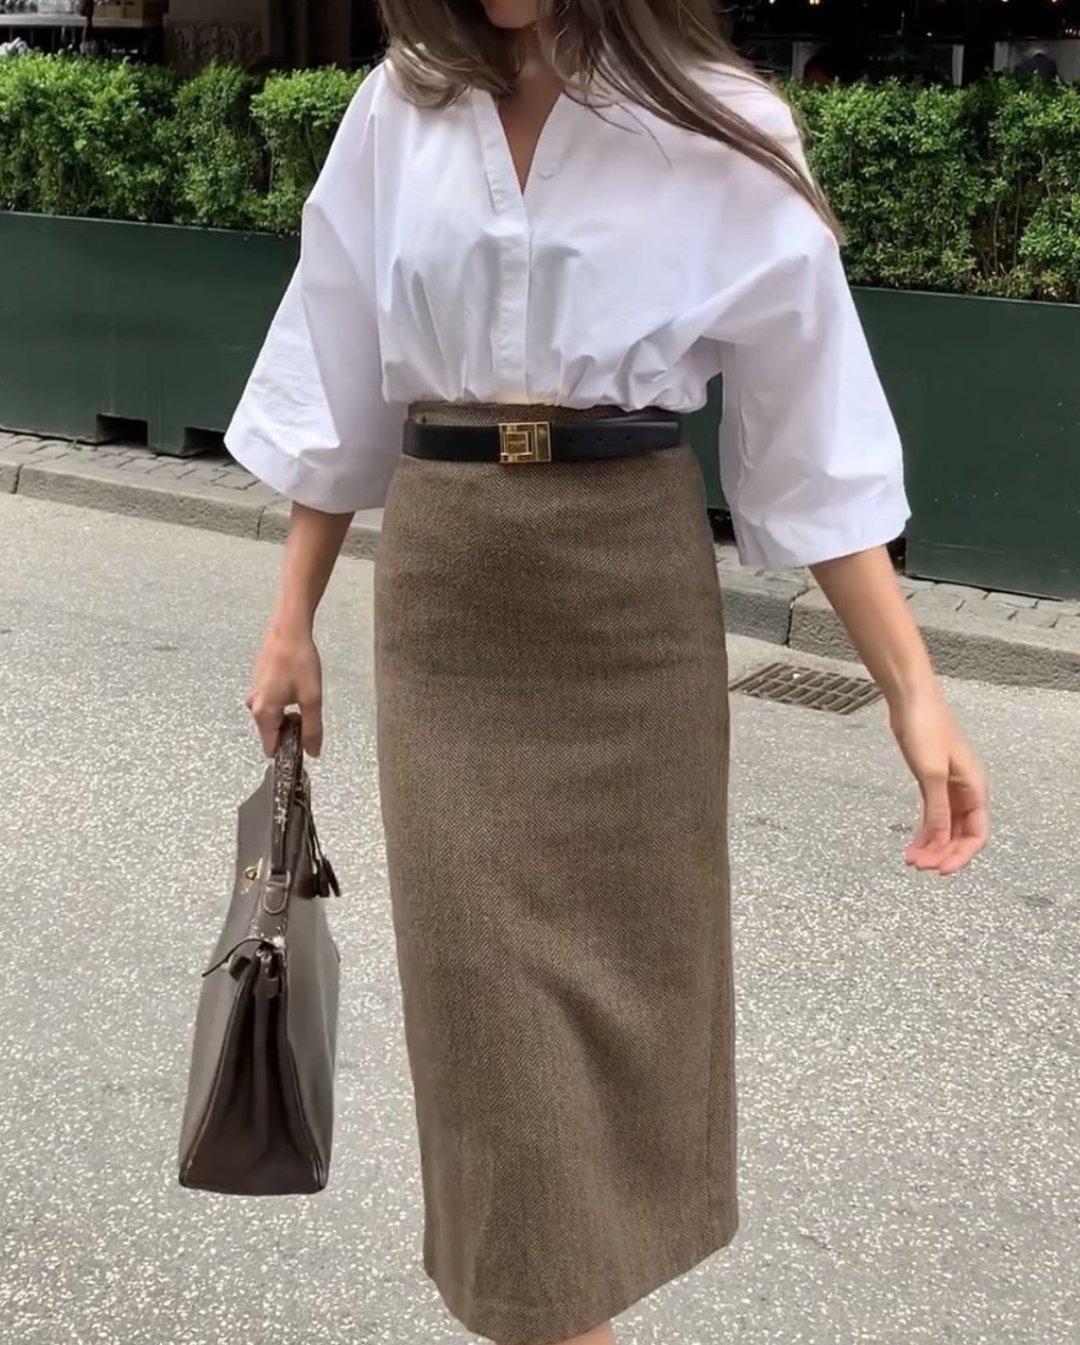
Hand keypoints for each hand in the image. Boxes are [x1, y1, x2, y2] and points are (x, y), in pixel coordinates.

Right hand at [246, 620, 323, 757]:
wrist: (289, 630)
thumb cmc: (300, 664)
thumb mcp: (312, 699)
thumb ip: (312, 729)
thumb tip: (312, 753)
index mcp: (262, 713)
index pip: (271, 748)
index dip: (289, 751)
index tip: (305, 744)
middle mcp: (252, 706)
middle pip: (272, 733)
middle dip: (290, 732)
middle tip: (309, 715)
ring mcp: (254, 693)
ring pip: (272, 718)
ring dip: (288, 716)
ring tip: (304, 698)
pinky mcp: (258, 683)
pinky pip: (270, 704)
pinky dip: (284, 704)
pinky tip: (296, 688)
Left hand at [889, 690, 987, 874]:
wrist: (911, 701)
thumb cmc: (926, 729)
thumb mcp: (931, 773)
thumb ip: (937, 809)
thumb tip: (941, 841)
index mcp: (974, 788)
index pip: (976, 833)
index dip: (961, 855)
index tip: (942, 870)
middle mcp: (965, 791)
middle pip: (960, 834)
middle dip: (942, 853)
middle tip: (919, 866)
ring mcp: (948, 787)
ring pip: (945, 827)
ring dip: (931, 846)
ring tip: (911, 861)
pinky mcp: (931, 782)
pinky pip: (933, 815)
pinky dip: (924, 831)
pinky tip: (912, 845)